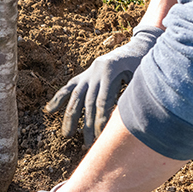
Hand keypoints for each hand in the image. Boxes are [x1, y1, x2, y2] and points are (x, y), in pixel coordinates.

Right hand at [45, 24, 162, 145]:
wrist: (137, 47)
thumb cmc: (143, 64)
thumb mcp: (142, 75)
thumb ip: (134, 92)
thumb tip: (127, 118)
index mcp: (110, 70)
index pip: (102, 100)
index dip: (101, 119)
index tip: (101, 137)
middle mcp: (95, 72)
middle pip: (88, 102)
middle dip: (87, 124)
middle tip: (87, 144)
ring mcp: (87, 74)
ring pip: (75, 97)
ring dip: (70, 117)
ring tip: (67, 135)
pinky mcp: (84, 75)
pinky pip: (69, 87)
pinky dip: (58, 98)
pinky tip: (49, 110)